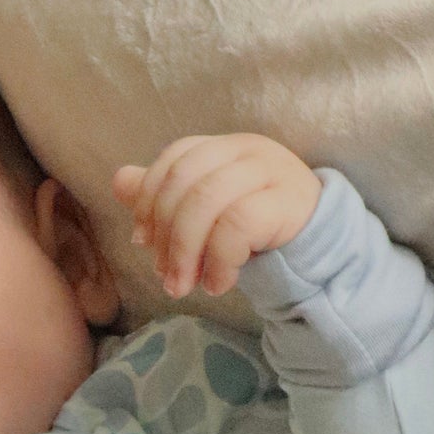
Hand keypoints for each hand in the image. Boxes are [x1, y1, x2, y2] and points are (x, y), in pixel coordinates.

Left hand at [112, 134, 322, 298]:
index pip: (174, 159)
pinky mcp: (287, 202)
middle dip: (165, 236)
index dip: (149, 200)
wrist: (314, 247)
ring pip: (207, 201)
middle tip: (164, 277)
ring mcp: (270, 171)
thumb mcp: (206, 210)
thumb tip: (119, 181)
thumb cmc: (255, 227)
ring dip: (186, 253)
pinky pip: (237, 225)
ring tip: (184, 287)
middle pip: (184, 182)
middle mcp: (247, 149)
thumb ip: (165, 195)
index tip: (142, 241)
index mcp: (223, 146)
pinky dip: (219, 261)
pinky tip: (218, 284)